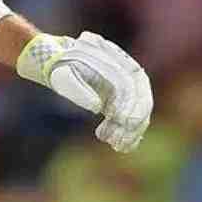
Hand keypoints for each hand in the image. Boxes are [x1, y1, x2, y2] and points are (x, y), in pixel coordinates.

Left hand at [17, 31, 152, 152]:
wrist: (62, 62)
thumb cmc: (61, 70)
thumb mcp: (64, 77)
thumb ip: (78, 90)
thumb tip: (96, 106)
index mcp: (111, 55)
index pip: (129, 80)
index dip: (128, 101)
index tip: (120, 120)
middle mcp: (125, 66)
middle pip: (140, 95)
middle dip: (134, 119)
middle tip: (119, 139)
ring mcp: (128, 81)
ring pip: (140, 107)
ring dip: (132, 129)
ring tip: (116, 145)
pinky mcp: (126, 96)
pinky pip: (135, 115)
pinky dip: (131, 132)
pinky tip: (122, 145)